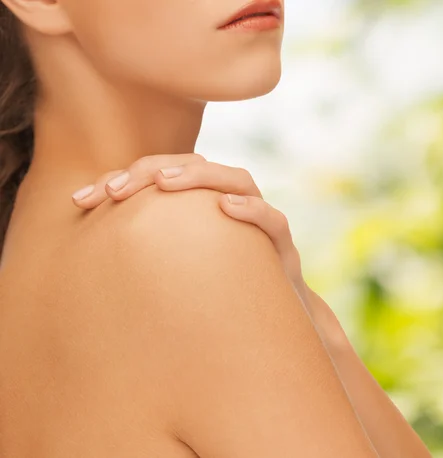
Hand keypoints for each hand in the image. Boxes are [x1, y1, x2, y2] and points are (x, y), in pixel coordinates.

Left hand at [71, 153, 312, 315]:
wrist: (267, 325)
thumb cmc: (216, 293)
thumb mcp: (173, 272)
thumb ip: (143, 253)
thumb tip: (82, 252)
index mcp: (201, 205)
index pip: (161, 176)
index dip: (120, 180)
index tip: (80, 200)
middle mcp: (230, 203)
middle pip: (195, 167)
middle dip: (152, 170)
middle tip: (116, 189)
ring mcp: (258, 220)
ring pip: (237, 179)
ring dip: (200, 176)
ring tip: (165, 182)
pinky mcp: (281, 245)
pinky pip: (272, 220)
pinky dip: (252, 210)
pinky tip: (226, 208)